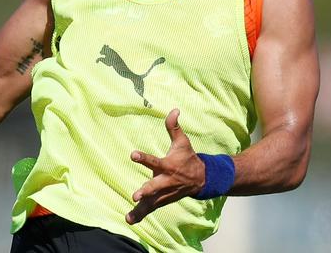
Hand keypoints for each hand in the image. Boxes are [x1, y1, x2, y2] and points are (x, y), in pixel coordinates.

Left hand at [126, 108, 204, 223]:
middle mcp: (166, 181)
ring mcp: (164, 193)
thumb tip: (174, 110)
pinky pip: (150, 209)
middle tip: (136, 195)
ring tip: (129, 217)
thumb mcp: (182, 141)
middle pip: (155, 187)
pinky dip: (140, 215)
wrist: (201, 179)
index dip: (144, 158)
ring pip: (152, 202)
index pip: (154, 161)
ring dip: (141, 209)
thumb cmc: (187, 158)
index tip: (133, 155)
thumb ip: (174, 127)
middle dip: (146, 191)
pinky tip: (129, 220)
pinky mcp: (162, 201)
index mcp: (168, 166)